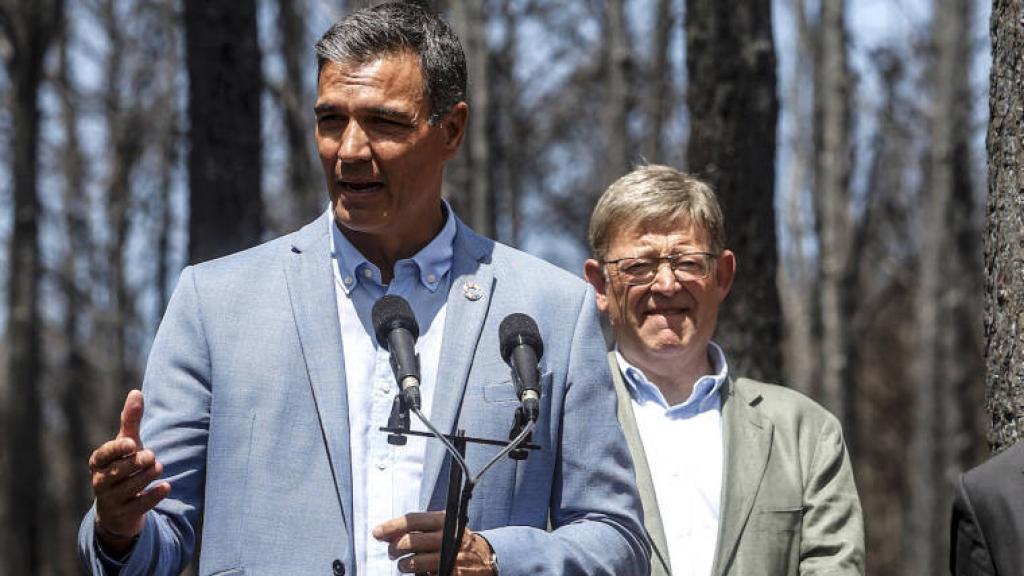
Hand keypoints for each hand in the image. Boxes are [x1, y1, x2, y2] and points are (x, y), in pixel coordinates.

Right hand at [88, 389, 170, 554]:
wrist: (119, 507)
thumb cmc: (123, 467)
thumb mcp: (126, 445)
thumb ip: (130, 421)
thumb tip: (136, 391)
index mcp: (98, 462)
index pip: (103, 455)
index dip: (116, 450)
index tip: (131, 443)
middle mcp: (100, 482)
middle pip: (116, 472)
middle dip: (134, 463)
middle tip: (151, 455)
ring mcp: (111, 500)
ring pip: (128, 489)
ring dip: (145, 477)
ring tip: (158, 466)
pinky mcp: (124, 515)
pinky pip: (139, 506)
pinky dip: (153, 496)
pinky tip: (166, 486)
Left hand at [373, 511, 495, 574]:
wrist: (484, 557)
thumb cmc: (453, 539)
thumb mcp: (440, 527)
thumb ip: (416, 528)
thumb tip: (384, 533)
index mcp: (443, 520)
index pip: (413, 520)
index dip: (392, 526)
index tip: (377, 533)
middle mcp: (447, 536)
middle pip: (409, 541)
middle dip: (394, 549)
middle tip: (392, 553)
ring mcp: (450, 556)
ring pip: (413, 562)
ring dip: (403, 565)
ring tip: (405, 564)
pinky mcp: (451, 573)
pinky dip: (417, 575)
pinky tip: (420, 571)